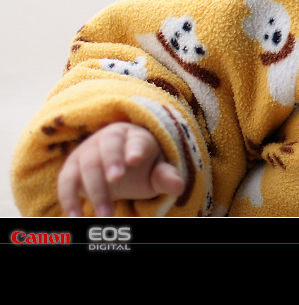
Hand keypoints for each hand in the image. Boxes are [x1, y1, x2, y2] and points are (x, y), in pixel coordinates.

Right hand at [57, 122, 184, 215]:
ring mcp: (87, 151)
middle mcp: (109, 138)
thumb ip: (165, 177)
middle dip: (111, 162)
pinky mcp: (71, 168)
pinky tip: (76, 216)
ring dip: (95, 189)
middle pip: (108, 147)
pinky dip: (68, 198)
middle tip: (116, 180)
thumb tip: (179, 185)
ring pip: (87, 165)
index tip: (135, 159)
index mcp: (135, 136)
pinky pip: (66, 181)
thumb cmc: (140, 168)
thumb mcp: (155, 172)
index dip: (136, 148)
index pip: (137, 140)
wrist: (116, 167)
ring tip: (106, 213)